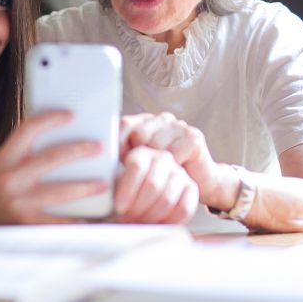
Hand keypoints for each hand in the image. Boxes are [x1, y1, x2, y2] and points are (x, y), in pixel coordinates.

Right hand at [0, 111, 107, 224]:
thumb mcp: (1, 165)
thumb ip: (25, 155)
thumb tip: (61, 140)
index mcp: (4, 159)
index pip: (27, 130)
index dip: (50, 119)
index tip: (70, 115)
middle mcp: (9, 179)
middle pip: (50, 159)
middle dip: (78, 151)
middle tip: (99, 147)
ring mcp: (18, 204)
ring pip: (59, 192)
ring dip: (85, 187)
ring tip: (103, 183)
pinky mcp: (25, 226)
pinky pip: (57, 222)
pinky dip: (76, 220)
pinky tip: (92, 217)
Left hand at [113, 146, 198, 223]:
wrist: (144, 199)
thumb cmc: (123, 194)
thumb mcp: (112, 185)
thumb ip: (108, 186)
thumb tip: (99, 192)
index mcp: (141, 153)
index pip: (137, 166)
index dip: (127, 190)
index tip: (119, 208)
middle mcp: (162, 158)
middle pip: (153, 184)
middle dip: (138, 207)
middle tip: (129, 219)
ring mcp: (179, 172)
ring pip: (167, 198)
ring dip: (151, 216)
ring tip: (139, 223)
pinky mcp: (192, 188)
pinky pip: (184, 208)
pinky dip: (169, 221)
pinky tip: (156, 225)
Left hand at [120, 113, 238, 212]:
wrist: (202, 182)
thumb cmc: (165, 175)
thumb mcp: (140, 164)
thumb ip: (123, 155)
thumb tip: (101, 157)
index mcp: (145, 121)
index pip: (123, 125)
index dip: (118, 145)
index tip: (119, 163)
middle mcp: (162, 119)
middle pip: (139, 135)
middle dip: (138, 157)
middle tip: (143, 174)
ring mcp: (179, 126)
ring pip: (156, 145)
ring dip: (156, 166)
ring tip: (161, 174)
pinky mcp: (194, 138)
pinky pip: (173, 154)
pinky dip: (172, 168)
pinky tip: (176, 171)